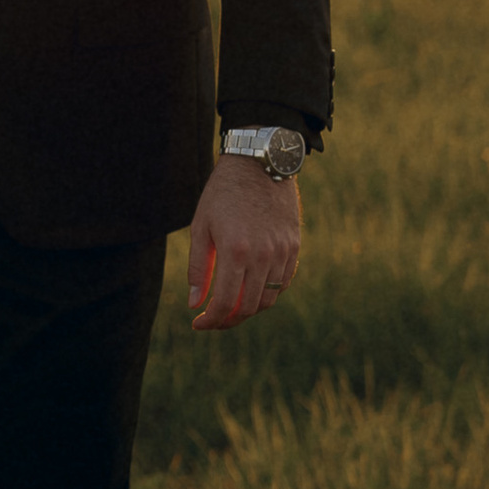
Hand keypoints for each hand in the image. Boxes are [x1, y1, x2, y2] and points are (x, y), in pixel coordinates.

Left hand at [187, 154, 300, 329]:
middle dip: (227, 321)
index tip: (198, 324)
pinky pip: (283, 283)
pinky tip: (250, 290)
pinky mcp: (294, 246)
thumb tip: (194, 304)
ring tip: (230, 308)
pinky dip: (267, 294)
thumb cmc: (222, 194)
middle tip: (212, 320)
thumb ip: (197, 268)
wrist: (259, 164)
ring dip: (248, 310)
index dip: (210, 321)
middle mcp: (263, 255)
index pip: (225, 303)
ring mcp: (282, 252)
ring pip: (268, 299)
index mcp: (235, 250)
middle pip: (248, 307)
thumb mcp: (200, 227)